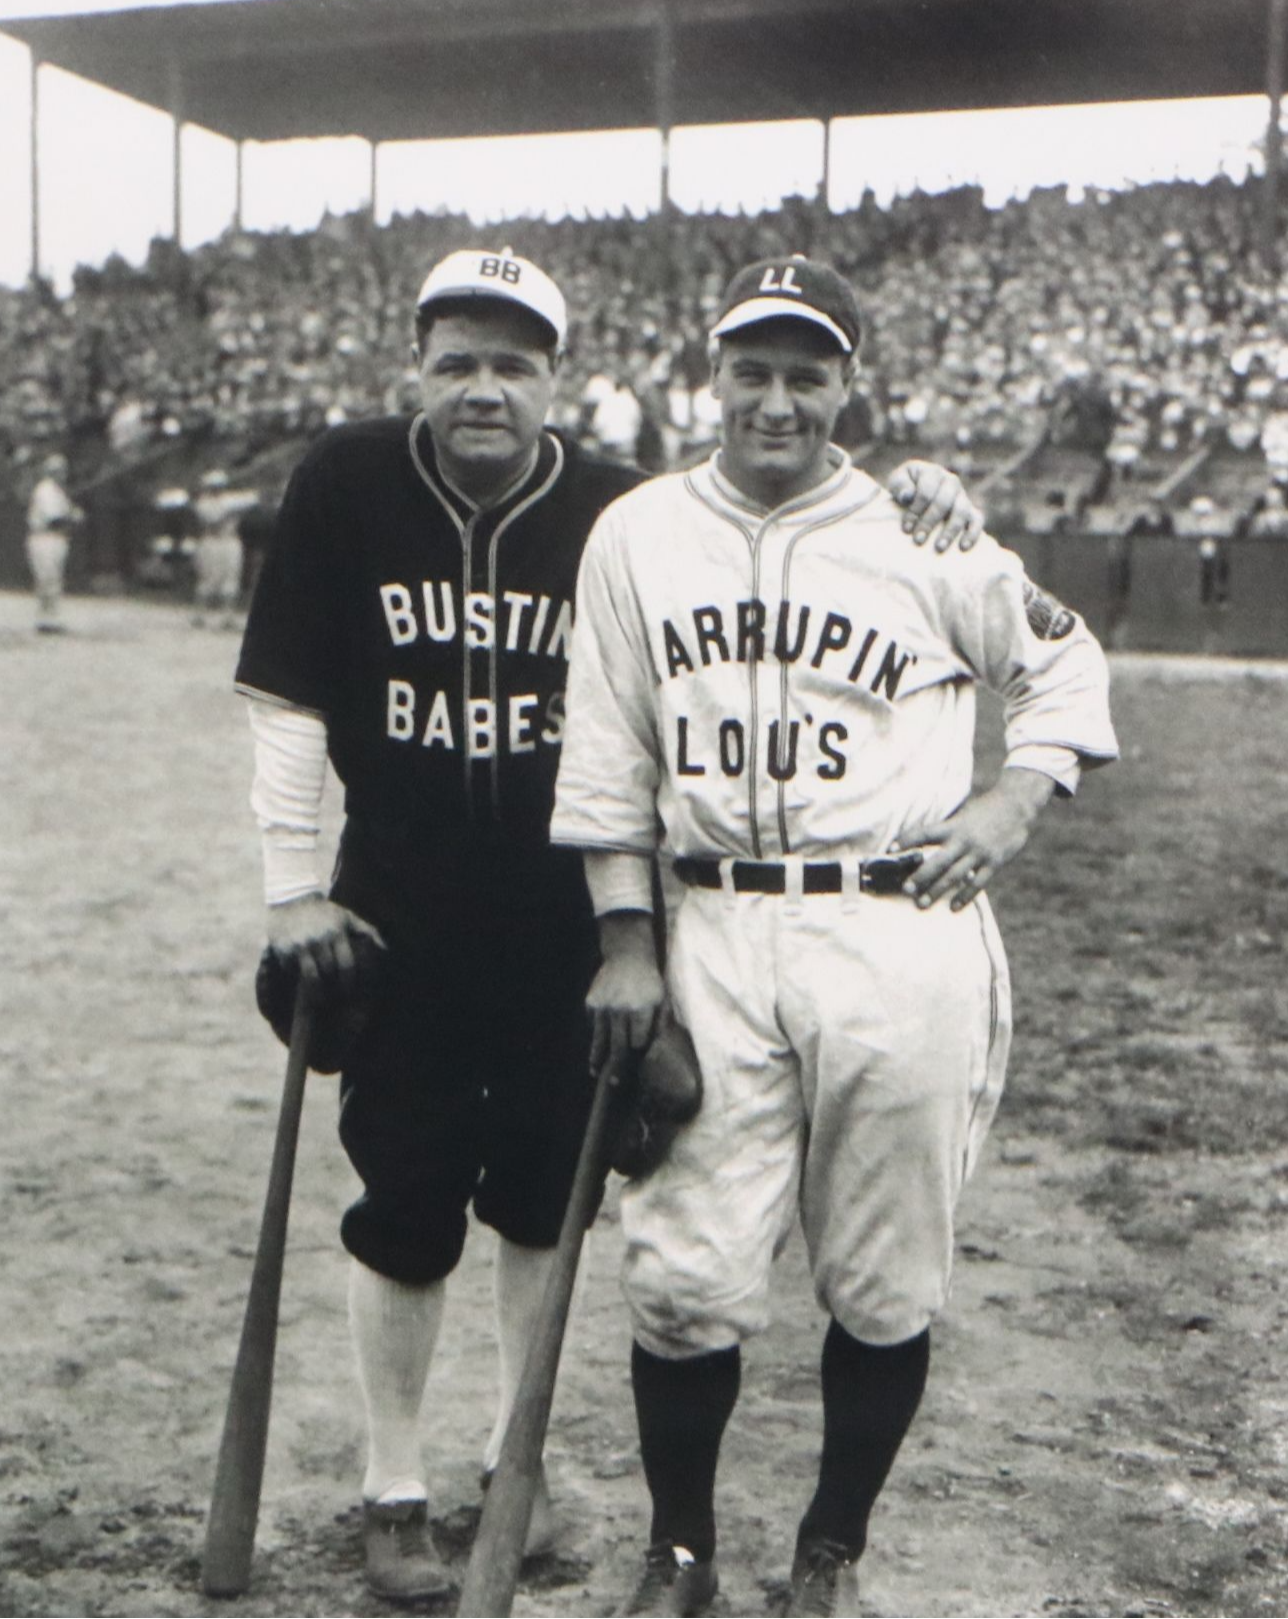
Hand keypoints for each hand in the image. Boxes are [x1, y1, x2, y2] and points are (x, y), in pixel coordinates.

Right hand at [266, 893, 384, 989]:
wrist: (291, 900)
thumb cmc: (324, 912)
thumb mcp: (346, 917)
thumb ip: (366, 931)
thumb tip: (385, 949)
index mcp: (336, 932)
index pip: (346, 964)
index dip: (349, 981)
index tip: (350, 991)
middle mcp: (318, 939)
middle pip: (329, 972)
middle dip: (333, 987)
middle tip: (336, 998)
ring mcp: (299, 945)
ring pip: (310, 977)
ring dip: (315, 990)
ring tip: (319, 998)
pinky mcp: (283, 949)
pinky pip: (291, 971)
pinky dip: (296, 976)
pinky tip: (299, 979)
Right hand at [587, 912, 663, 1079]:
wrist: (627, 954)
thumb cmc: (650, 982)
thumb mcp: (662, 1000)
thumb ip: (660, 1025)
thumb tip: (653, 1052)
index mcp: (642, 1009)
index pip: (637, 1041)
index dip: (638, 1050)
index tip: (638, 1057)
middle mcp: (620, 1009)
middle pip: (618, 1045)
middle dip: (617, 1066)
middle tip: (615, 1084)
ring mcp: (603, 1006)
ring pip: (600, 1039)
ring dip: (598, 1057)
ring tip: (596, 1072)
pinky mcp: (591, 1003)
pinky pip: (593, 1025)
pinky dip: (597, 1033)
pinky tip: (600, 1039)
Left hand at [888, 460, 982, 551]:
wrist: (916, 497)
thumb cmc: (904, 490)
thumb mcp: (897, 482)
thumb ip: (900, 485)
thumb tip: (907, 496)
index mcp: (932, 473)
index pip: (926, 491)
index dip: (916, 510)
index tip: (906, 528)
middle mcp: (951, 482)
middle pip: (944, 501)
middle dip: (930, 521)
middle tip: (918, 540)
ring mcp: (962, 496)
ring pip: (961, 511)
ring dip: (950, 530)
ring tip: (938, 548)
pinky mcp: (971, 511)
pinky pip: (978, 520)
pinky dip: (973, 532)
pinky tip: (963, 547)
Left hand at [892, 768, 1054, 911]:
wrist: (1017, 804)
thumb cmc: (986, 809)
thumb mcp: (963, 814)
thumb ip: (947, 829)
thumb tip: (924, 841)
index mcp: (954, 825)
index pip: (925, 833)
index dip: (907, 840)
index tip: (890, 849)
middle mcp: (964, 840)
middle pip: (938, 861)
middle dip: (921, 876)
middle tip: (905, 889)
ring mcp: (980, 852)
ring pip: (955, 876)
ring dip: (937, 891)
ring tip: (922, 903)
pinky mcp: (995, 862)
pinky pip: (977, 883)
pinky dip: (965, 896)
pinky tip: (953, 907)